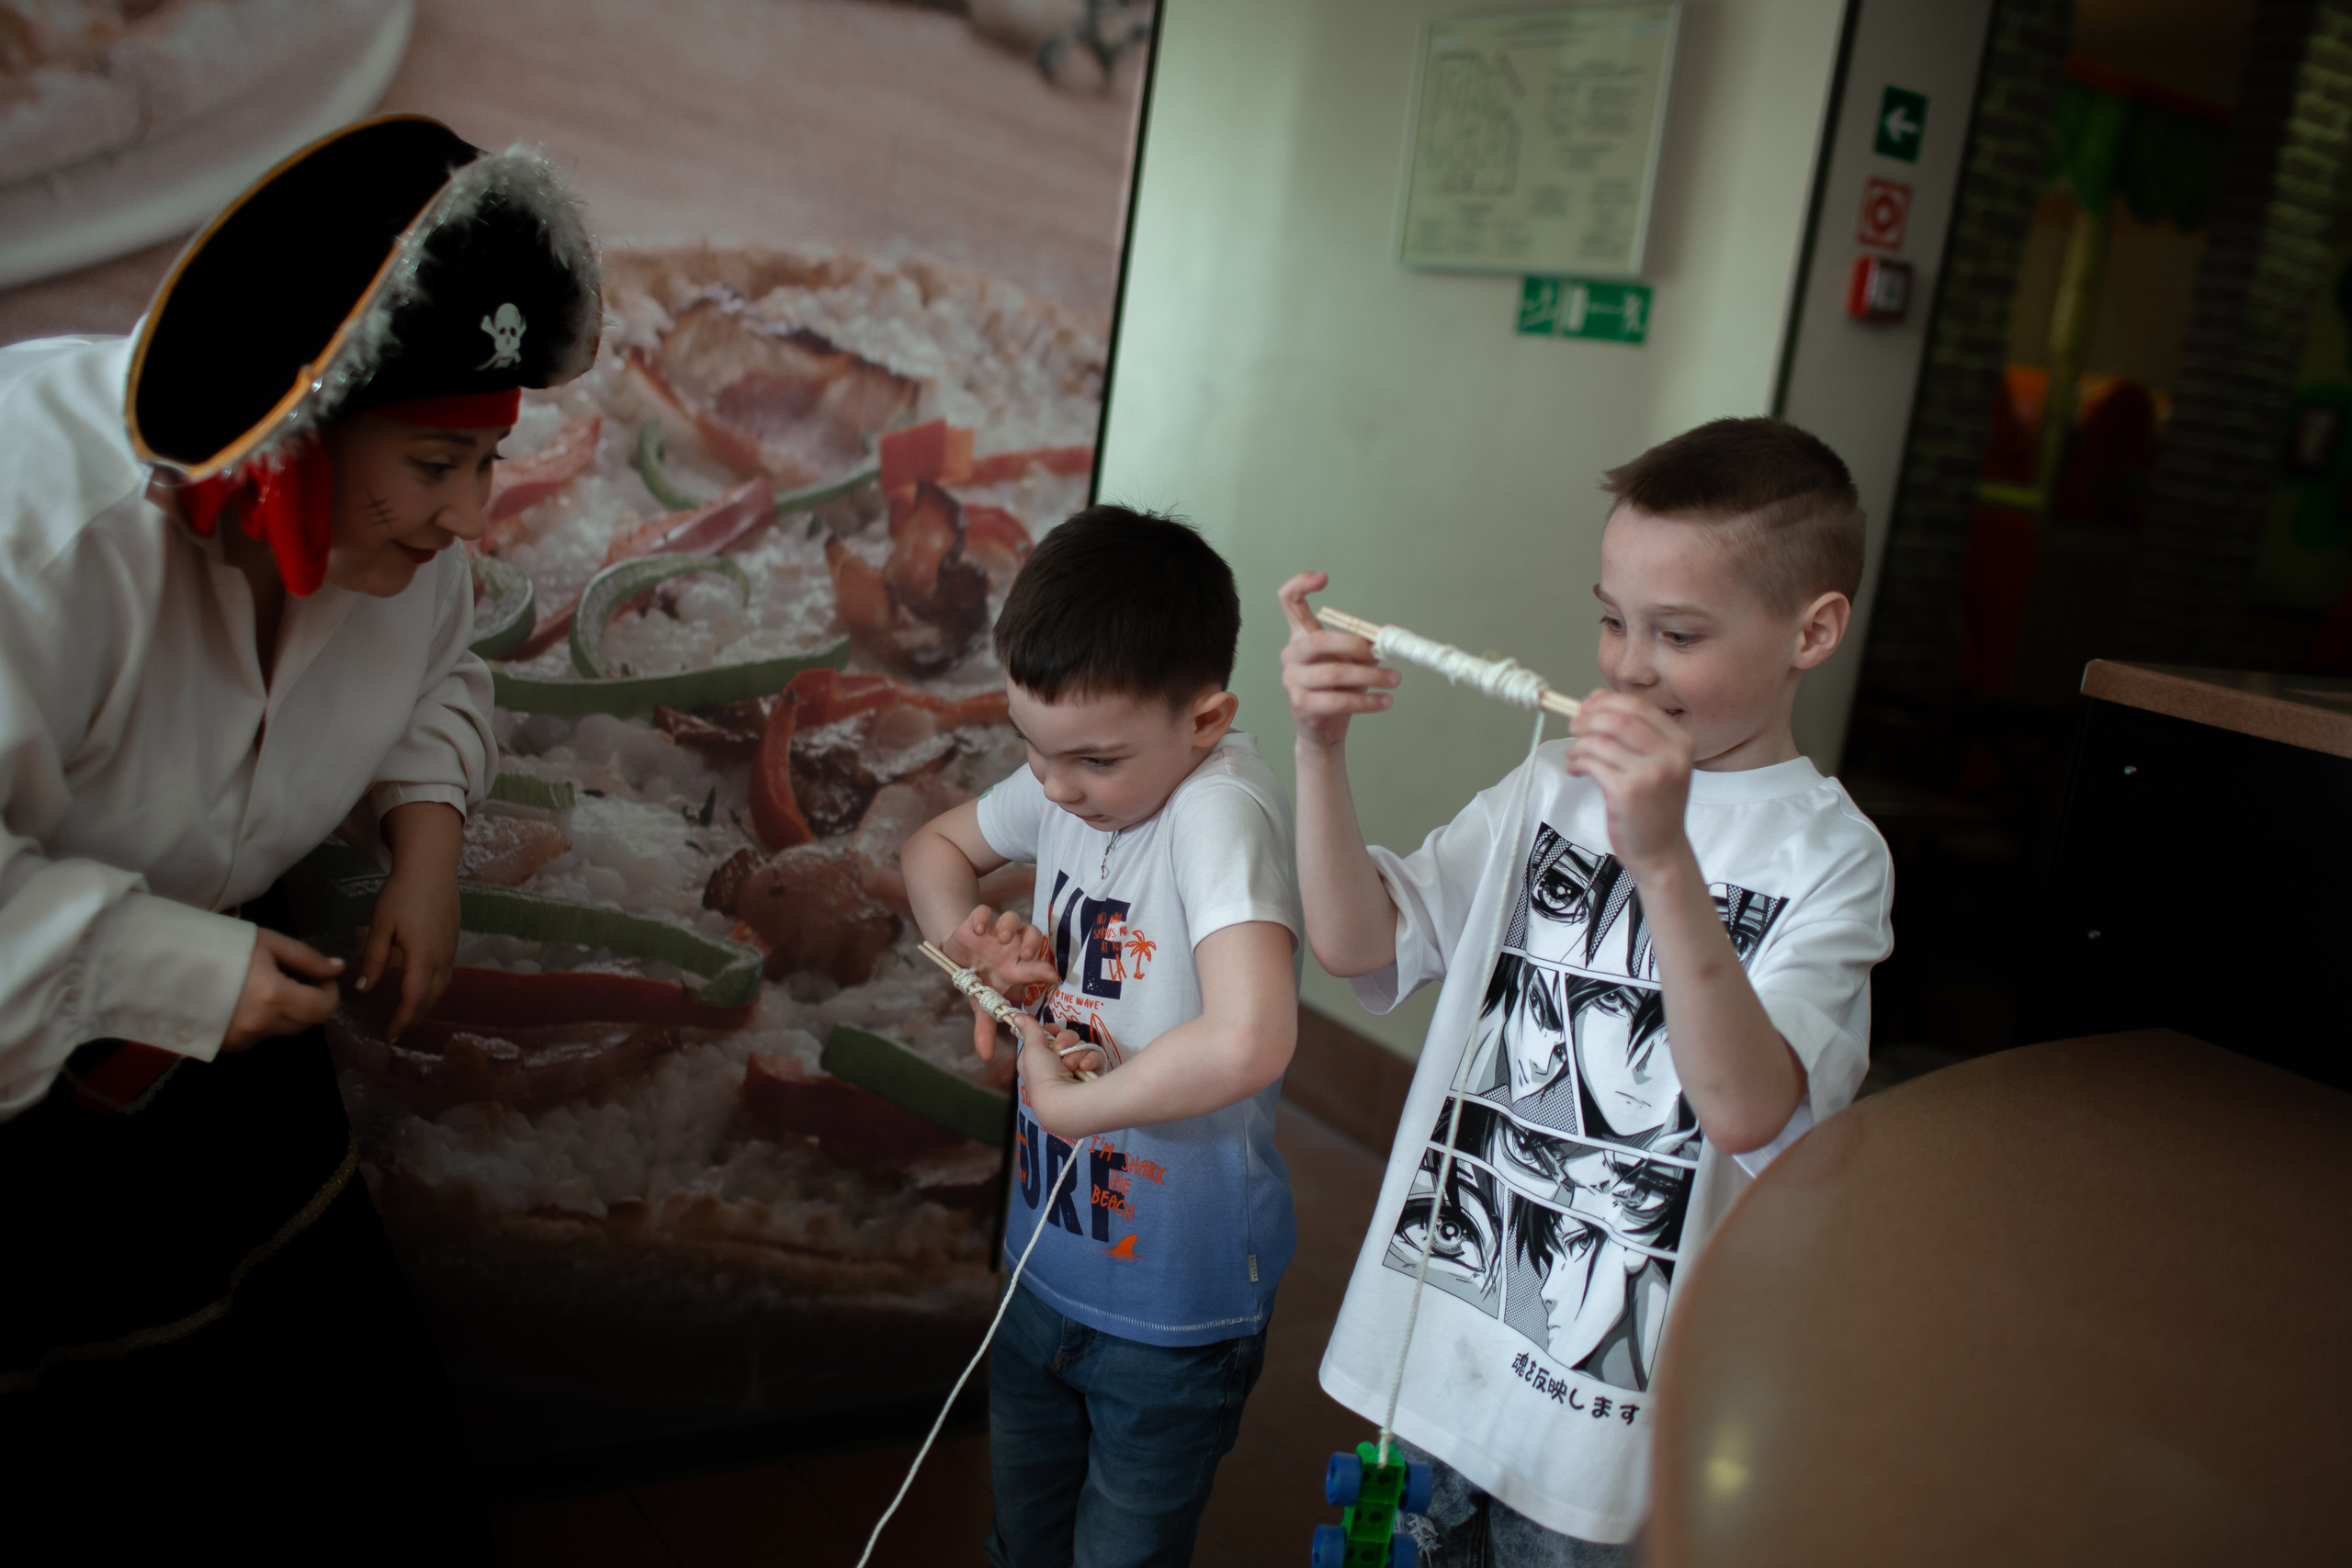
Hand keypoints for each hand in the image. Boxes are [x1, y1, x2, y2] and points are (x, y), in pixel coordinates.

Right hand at [223, 928, 343, 1050]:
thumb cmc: (215, 944)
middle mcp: (258, 1025)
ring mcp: (239, 1040)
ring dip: (281, 1011)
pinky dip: (258, 1020)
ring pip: (279, 1030)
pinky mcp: (223, 1046)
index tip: (321, 978)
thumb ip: (307, 959)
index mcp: (272, 997)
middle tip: (293, 977)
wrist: (159, 961)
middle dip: (307, 1002)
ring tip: (259, 983)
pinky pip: (255, 1035)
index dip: (329, 994)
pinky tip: (240, 998)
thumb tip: (337, 969)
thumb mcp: (266, 942)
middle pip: (304, 1023)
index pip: (322, 1010)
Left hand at [355, 864, 460, 1042]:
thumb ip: (373, 958)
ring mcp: (451, 951)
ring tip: (407, 1015)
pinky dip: (433, 991)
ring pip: (441, 990)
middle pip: (430, 1000)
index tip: (388, 1034)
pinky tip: (421, 989)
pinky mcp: (453, 942)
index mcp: (424, 957)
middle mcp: (442, 959)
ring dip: (425, 1006)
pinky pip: (445, 976)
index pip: (414, 1000)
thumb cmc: (403, 893)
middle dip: (413, 1018)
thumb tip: (364, 988)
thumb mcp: (381, 925)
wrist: (432, 867)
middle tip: (395, 1030)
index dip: (401, 1020)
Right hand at [943, 904, 1058, 1060]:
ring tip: (1002, 939)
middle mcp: (1011, 947)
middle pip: (1032, 935)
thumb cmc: (979, 980)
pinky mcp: (977, 920)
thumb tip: (985, 1058)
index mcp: (1017, 967)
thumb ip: (986, 1028)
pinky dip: (982, 918)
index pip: (1038, 966)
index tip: (1053, 977)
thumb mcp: (982, 1004)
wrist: (959, 955)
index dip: (1045, 970)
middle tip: (1025, 953)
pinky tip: (979, 930)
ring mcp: (995, 932)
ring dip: (1010, 928)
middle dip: (1031, 942)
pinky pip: (984, 911)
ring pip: (1012, 920)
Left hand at [1014, 1014, 1101, 1133]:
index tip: (1053, 1029)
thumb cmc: (1043, 1077)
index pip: (1047, 1038)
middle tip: (1061, 1050)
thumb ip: (1030, 1030)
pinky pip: (1094, 1057)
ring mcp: (1074, 1071)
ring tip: (1071, 1066)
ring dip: (1077, 1053)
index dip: (1051, 1032)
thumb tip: (1016, 1016)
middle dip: (1066, 1042)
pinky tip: (1085, 1069)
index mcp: (1037, 1061)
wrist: (1065, 1103)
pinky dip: (1090, 1061)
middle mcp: (1055, 1066)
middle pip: (1066, 1039)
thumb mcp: (1033, 1050)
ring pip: (1081, 1047)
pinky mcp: (1091, 1075)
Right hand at [1278, 571, 1399, 750]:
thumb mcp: (1353, 662)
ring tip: (1395, 680)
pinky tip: (1385, 702)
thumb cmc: (1337, 691)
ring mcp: (1292, 681)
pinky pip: (1339, 700)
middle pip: (1320, 640)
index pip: (1289, 602)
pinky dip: (1367, 701)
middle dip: (1356, 646)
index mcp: (1301, 637)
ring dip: (1371, 676)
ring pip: (1335, 673)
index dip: (1300, 585)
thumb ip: (1368, 644)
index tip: (1323, 578)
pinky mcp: (1302, 706)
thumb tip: (1395, 631)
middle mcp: (1291, 656)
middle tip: (1382, 654)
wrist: (1322, 732)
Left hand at [1566, 689, 1696, 879]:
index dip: (1606, 702)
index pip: (1639, 706)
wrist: (1662, 851)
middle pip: (1618, 719)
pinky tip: (1577, 770)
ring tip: (1574, 754)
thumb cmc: (1654, 807)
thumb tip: (1595, 698)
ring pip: (1601, 741)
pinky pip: (1592, 763)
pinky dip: (1578, 762)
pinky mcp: (1628, 792)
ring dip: (1578, 744)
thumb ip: (1631, 732)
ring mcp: (1651, 774)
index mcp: (1681, 742)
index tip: (1587, 706)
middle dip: (1588, 719)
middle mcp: (1671, 756)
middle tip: (1573, 727)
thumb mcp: (1655, 764)